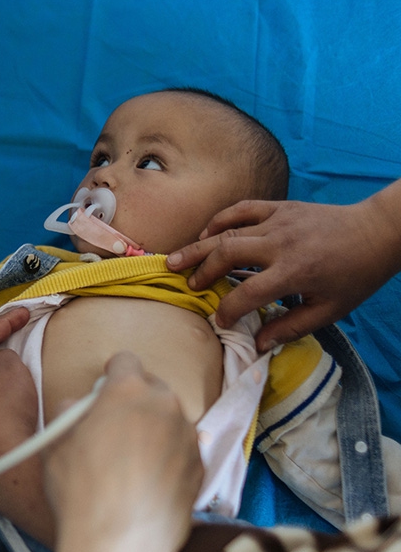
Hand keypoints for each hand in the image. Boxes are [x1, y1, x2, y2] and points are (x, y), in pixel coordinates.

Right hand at [43, 352, 200, 551]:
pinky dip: (168, 458)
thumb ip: (69, 413)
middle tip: (114, 428)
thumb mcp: (55, 443)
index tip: (103, 391)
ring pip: (170, 420)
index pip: (125, 360)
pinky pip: (182, 450)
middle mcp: (165, 406)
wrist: (119, 541)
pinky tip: (147, 482)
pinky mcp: (200, 468)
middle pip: (153, 388)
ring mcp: (188, 437)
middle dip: (135, 401)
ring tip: (130, 462)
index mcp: (127, 391)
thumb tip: (77, 408)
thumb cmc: (80, 489)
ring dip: (154, 430)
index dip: (111, 374)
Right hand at [166, 190, 400, 351]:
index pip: (247, 294)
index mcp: (294, 272)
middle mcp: (280, 244)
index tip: (219, 321)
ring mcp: (278, 222)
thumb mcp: (329, 310)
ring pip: (227, 232)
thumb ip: (291, 327)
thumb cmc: (355, 275)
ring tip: (175, 260)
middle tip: (184, 285)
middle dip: (200, 272)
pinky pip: (242, 210)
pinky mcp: (280, 207)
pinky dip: (219, 220)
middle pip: (226, 254)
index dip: (227, 311)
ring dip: (198, 247)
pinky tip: (206, 234)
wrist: (377, 232)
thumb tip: (258, 344)